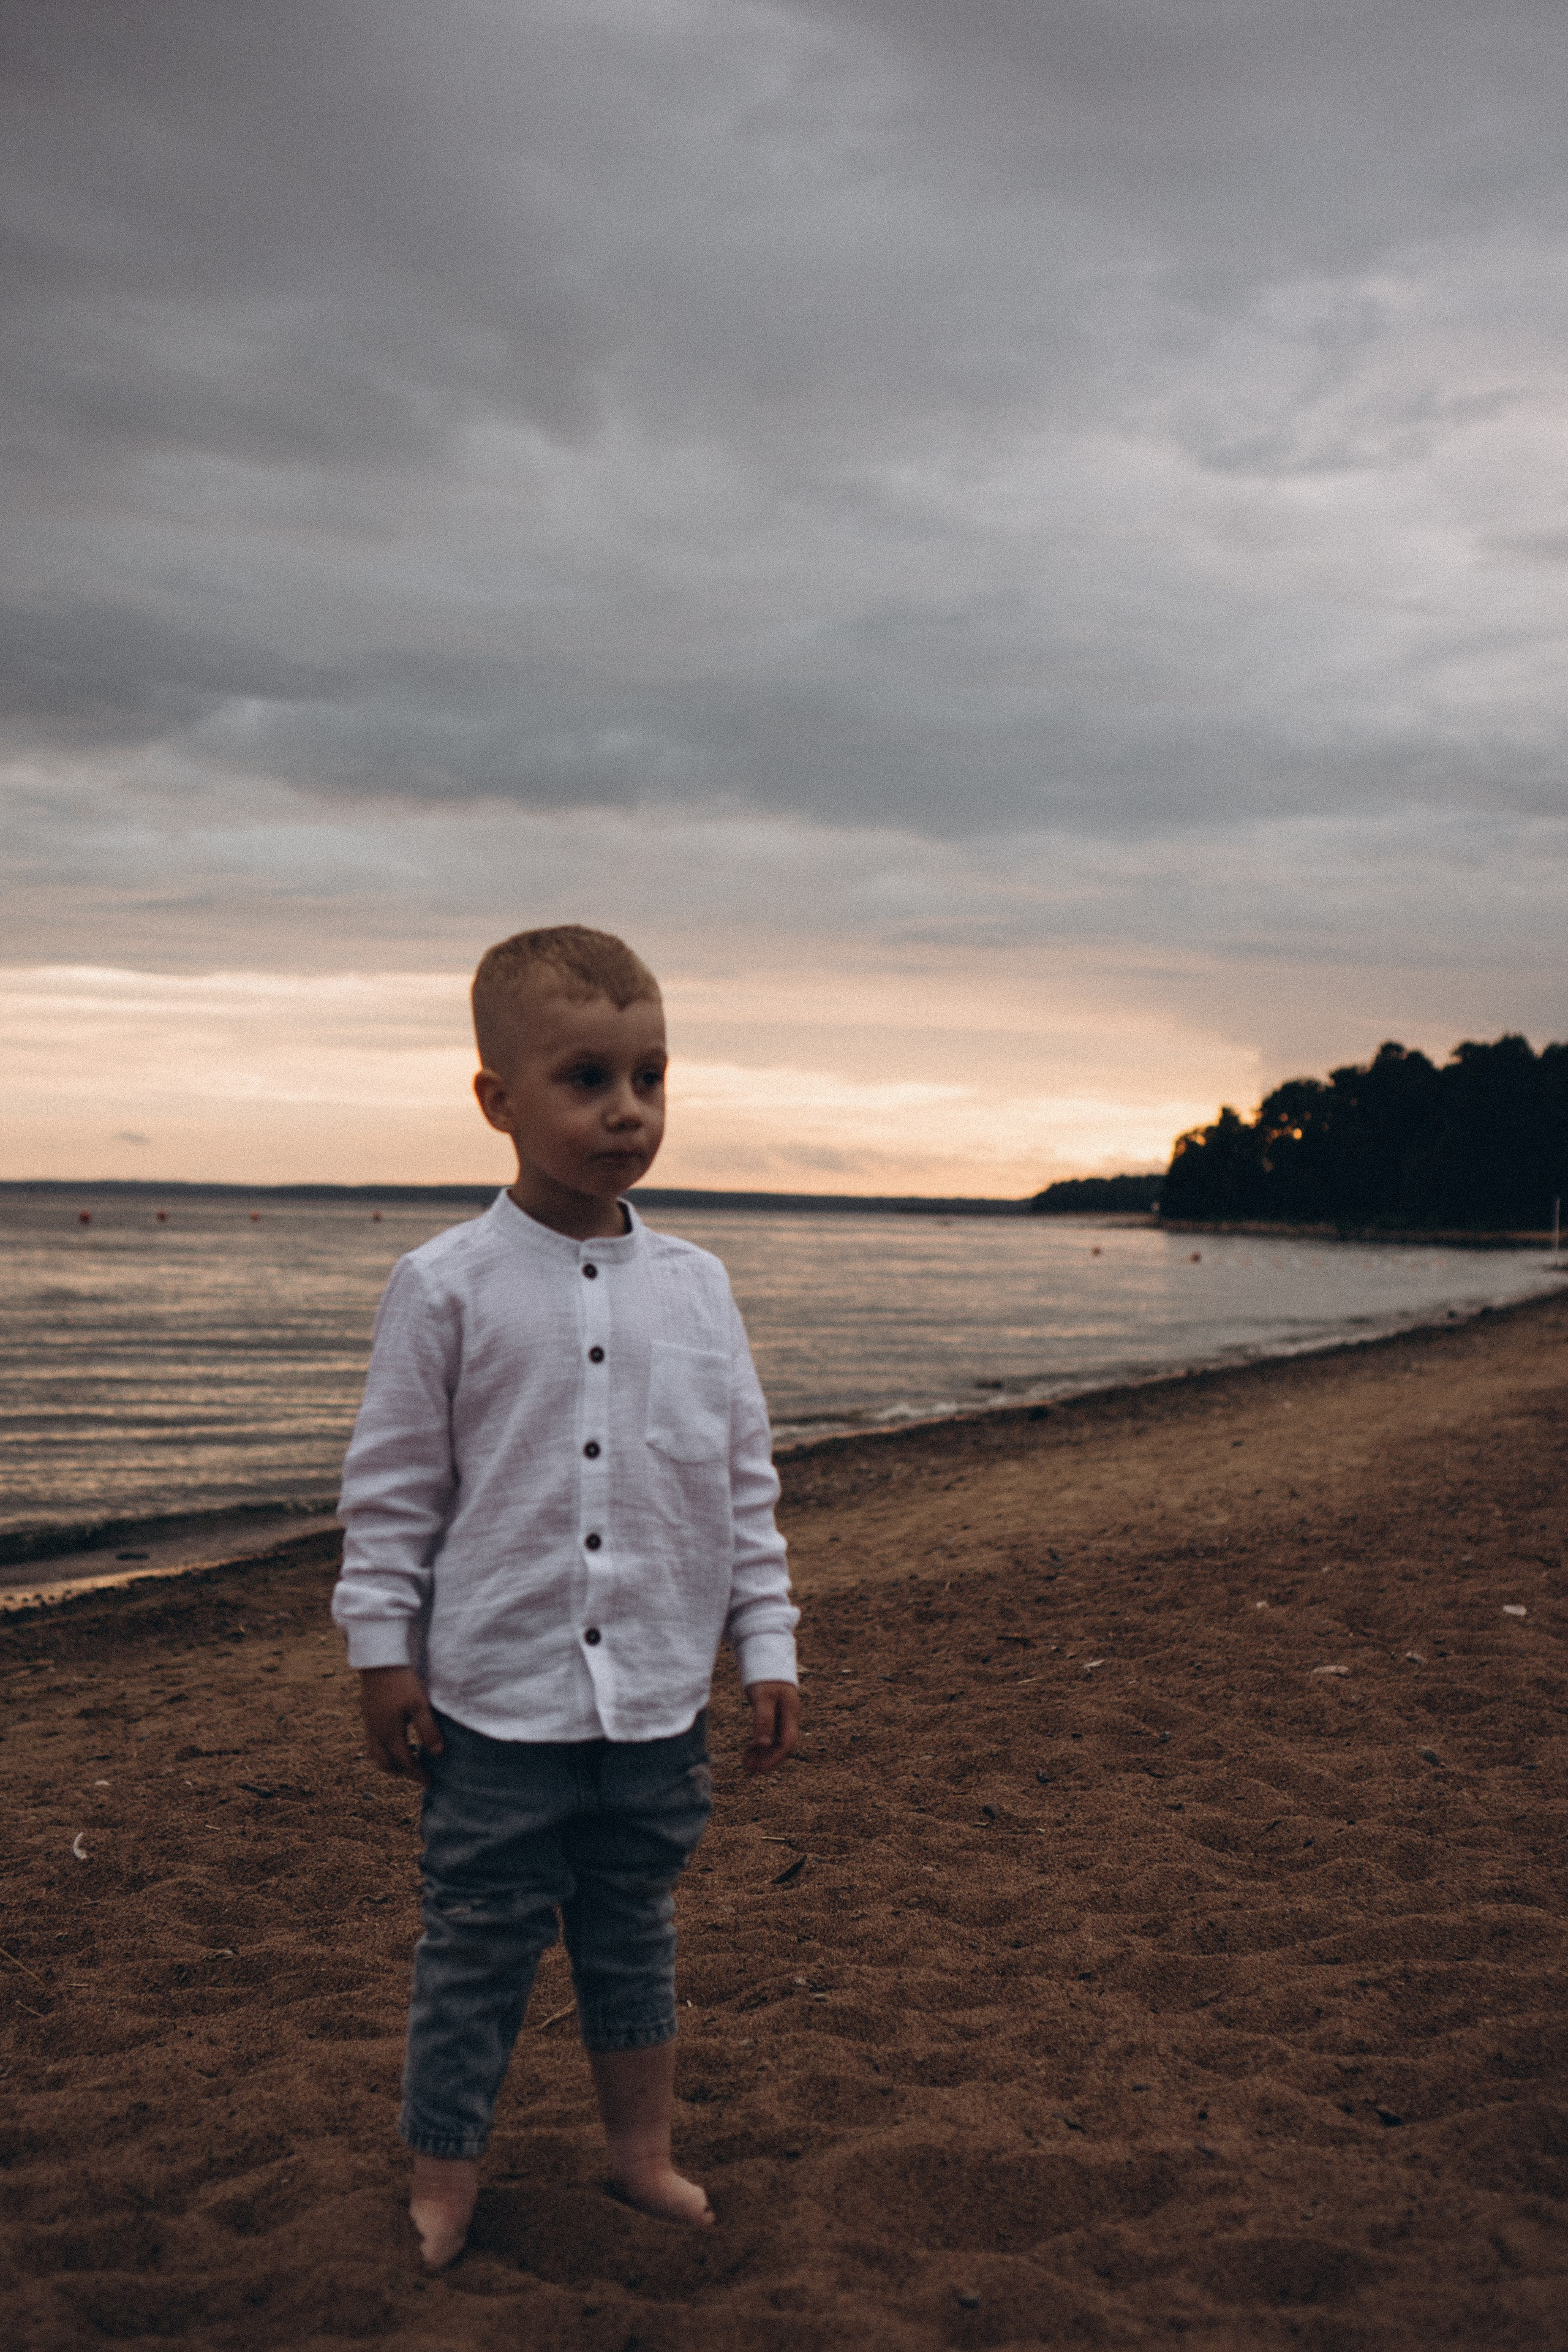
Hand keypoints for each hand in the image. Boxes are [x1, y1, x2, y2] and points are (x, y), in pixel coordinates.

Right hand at [359, 1666, 444, 1781]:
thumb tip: (437, 1754)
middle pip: (384, 1763)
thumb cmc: (401, 1682)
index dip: (417, 1774)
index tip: (429, 1781)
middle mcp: (376, 1733)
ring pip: (375, 1753)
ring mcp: (369, 1724)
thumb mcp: (419, 1705)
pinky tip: (395, 1738)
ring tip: (405, 1759)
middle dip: (400, 1772)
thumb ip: (428, 1730)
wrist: (379, 1661)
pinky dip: (384, 1748)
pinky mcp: (367, 1714)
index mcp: (389, 1734)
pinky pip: (372, 1741)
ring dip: (390, 1761)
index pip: (404, 1762)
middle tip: (416, 1773)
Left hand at [742, 1680, 799, 1774]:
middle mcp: (789, 1716)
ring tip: (745, 1762)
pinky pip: (770, 1734)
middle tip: (748, 1768)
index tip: (758, 1769)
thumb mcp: (762, 1697)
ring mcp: (782, 1714)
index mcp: (790, 1712)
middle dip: (767, 1759)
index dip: (774, 1758)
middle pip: (782, 1745)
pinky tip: (749, 1749)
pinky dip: (760, 1743)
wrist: (765, 1654)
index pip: (787, 1742)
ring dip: (763, 1753)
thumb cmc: (764, 1675)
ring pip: (775, 1741)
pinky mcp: (774, 1712)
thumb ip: (764, 1720)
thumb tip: (763, 1745)